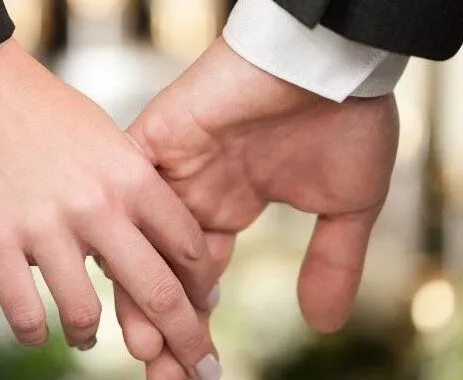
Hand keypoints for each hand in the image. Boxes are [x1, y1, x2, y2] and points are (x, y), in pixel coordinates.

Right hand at [0, 39, 221, 377]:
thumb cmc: (36, 104)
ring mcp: (44, 227)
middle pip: (157, 292)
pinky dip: (35, 332)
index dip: (201, 284)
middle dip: (185, 339)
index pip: (186, 245)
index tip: (205, 306)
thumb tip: (143, 232)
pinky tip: (37, 332)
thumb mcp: (101, 136)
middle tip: (199, 367)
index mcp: (131, 175)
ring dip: (90, 335)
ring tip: (88, 338)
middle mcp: (97, 206)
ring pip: (85, 315)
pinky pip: (25, 312)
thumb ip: (127, 184)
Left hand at [123, 38, 398, 377]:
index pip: (199, 281)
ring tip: (143, 347)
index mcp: (229, 209)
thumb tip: (321, 326)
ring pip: (137, 238)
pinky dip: (123, 231)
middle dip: (161, 324)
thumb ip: (331, 264)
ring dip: (138, 291)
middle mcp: (193, 194)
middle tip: (161, 374)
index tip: (197, 371)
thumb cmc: (347, 121)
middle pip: (160, 271)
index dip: (195, 325)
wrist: (334, 61)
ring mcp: (172, 168)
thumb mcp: (346, 208)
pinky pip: (129, 190)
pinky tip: (116, 276)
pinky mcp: (158, 138)